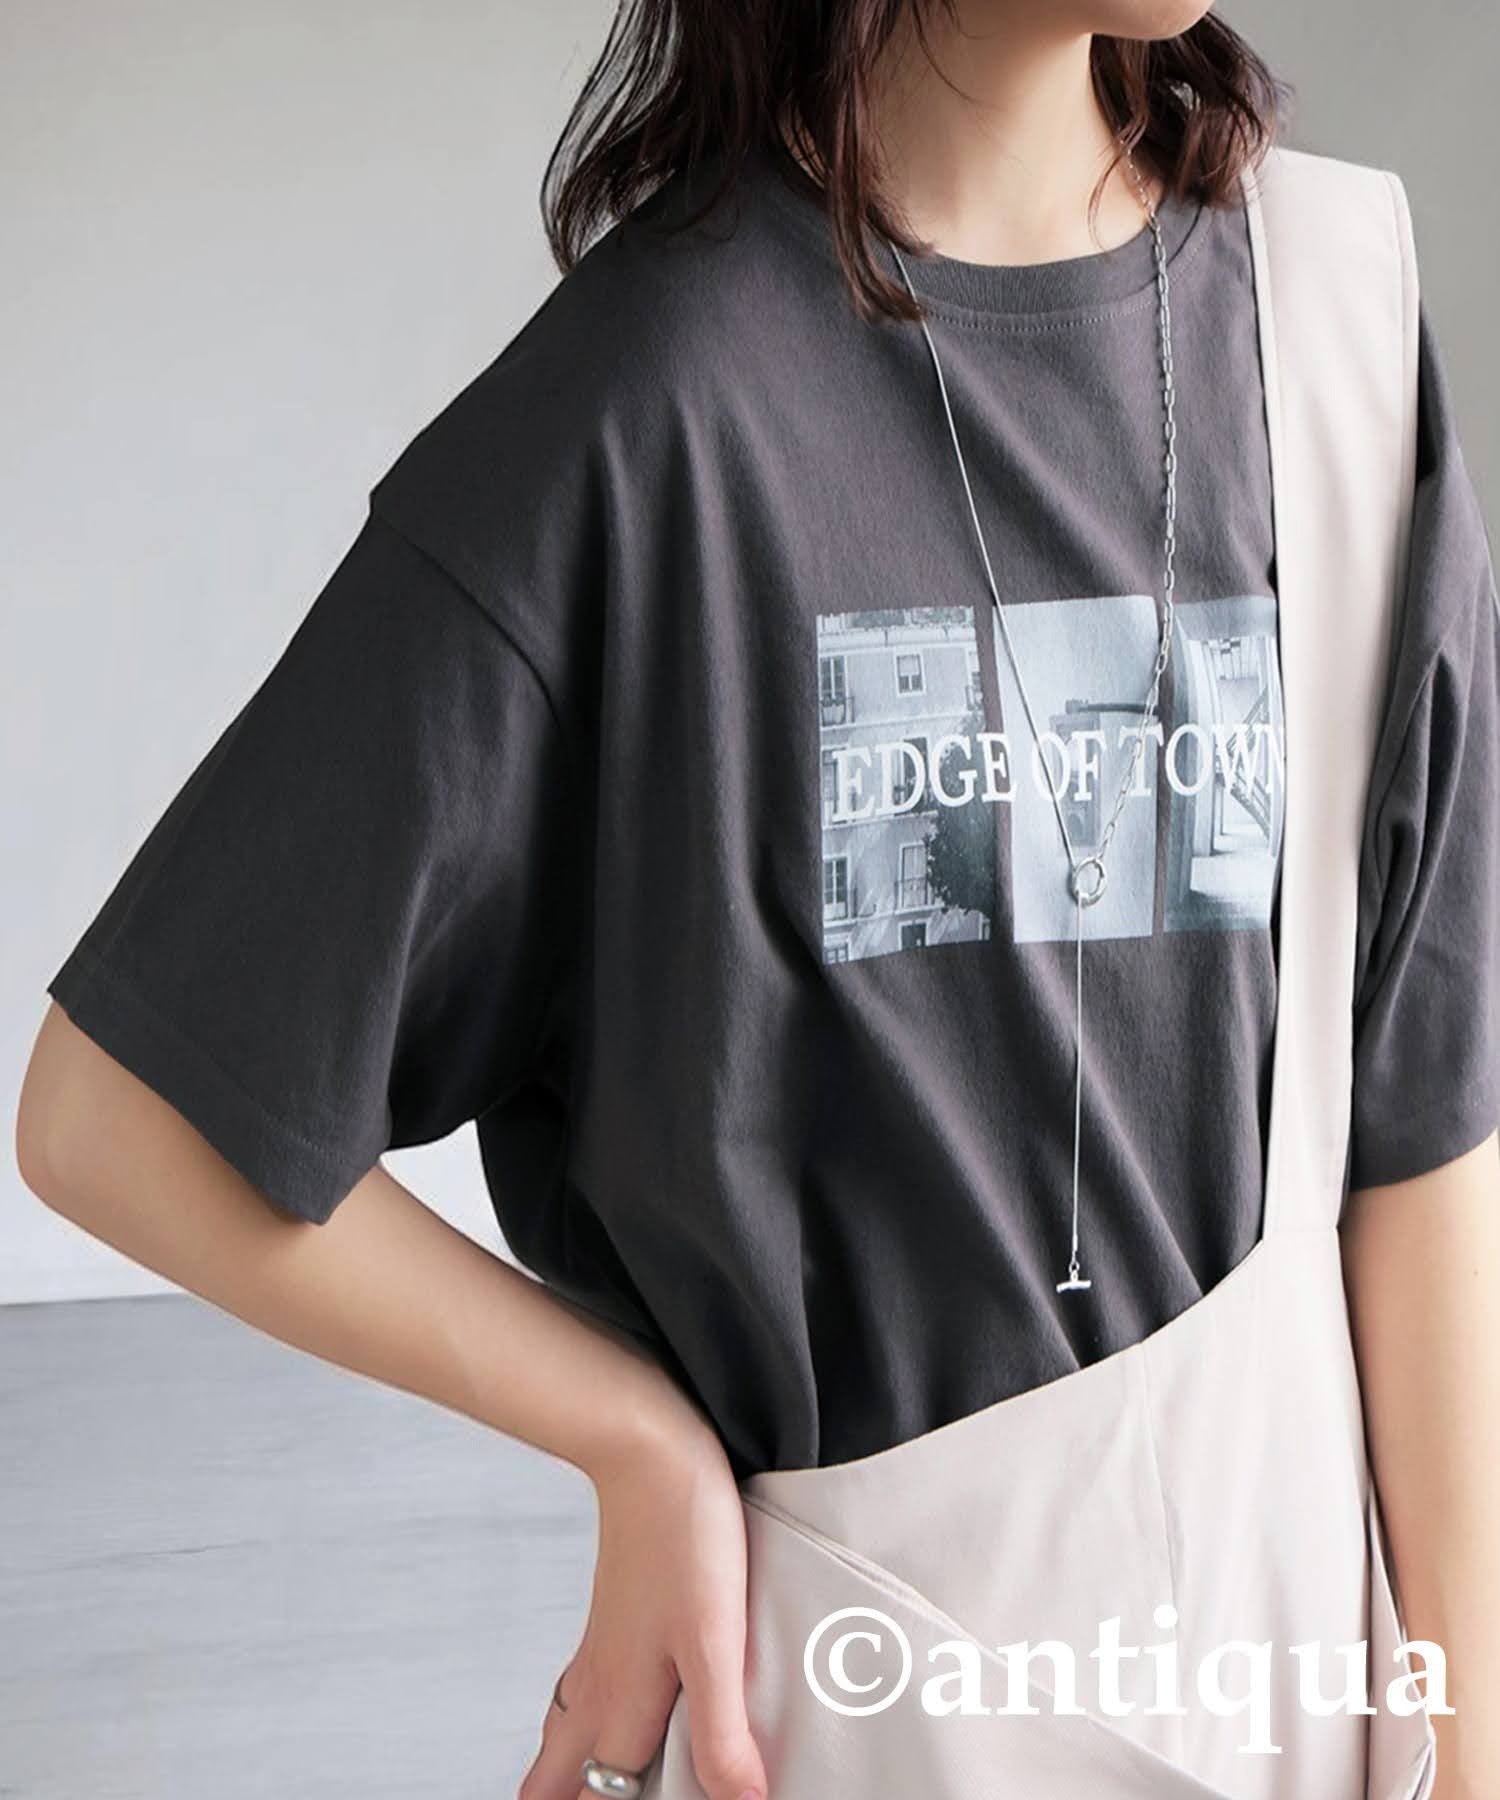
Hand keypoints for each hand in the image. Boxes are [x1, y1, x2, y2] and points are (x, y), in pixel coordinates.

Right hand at [519, 1419, 768, 1799]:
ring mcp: (601, 1644)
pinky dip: (582, 1718)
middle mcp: (600, 1681)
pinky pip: (582, 1686)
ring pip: (566, 1730)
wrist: (649, 1450)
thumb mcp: (715, 1639)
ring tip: (571, 1791)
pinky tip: (601, 1703)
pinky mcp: (613, 1611)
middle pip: (559, 1774)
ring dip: (566, 1770)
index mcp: (622, 1700)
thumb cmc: (683, 1535)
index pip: (605, 1798)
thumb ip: (720, 1728)